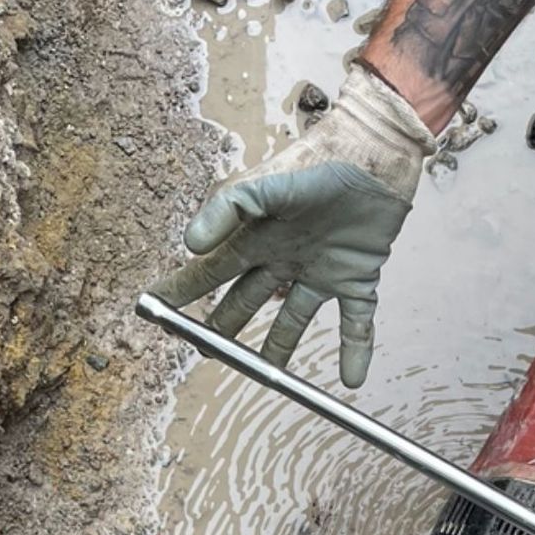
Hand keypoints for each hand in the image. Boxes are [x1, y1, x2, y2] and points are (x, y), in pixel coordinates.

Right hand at [153, 63, 436, 388]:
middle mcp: (284, 258)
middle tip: (206, 351)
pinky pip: (357, 322)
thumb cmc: (320, 160)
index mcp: (257, 236)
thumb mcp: (267, 184)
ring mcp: (320, 271)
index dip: (184, 292)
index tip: (158, 312)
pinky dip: (356, 351)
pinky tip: (352, 381)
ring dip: (280, 349)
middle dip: (225, 328)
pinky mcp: (359, 277)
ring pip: (295, 319)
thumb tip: (189, 245)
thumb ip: (227, 210)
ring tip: (270, 376)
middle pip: (247, 302)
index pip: (212, 273)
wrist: (376, 153)